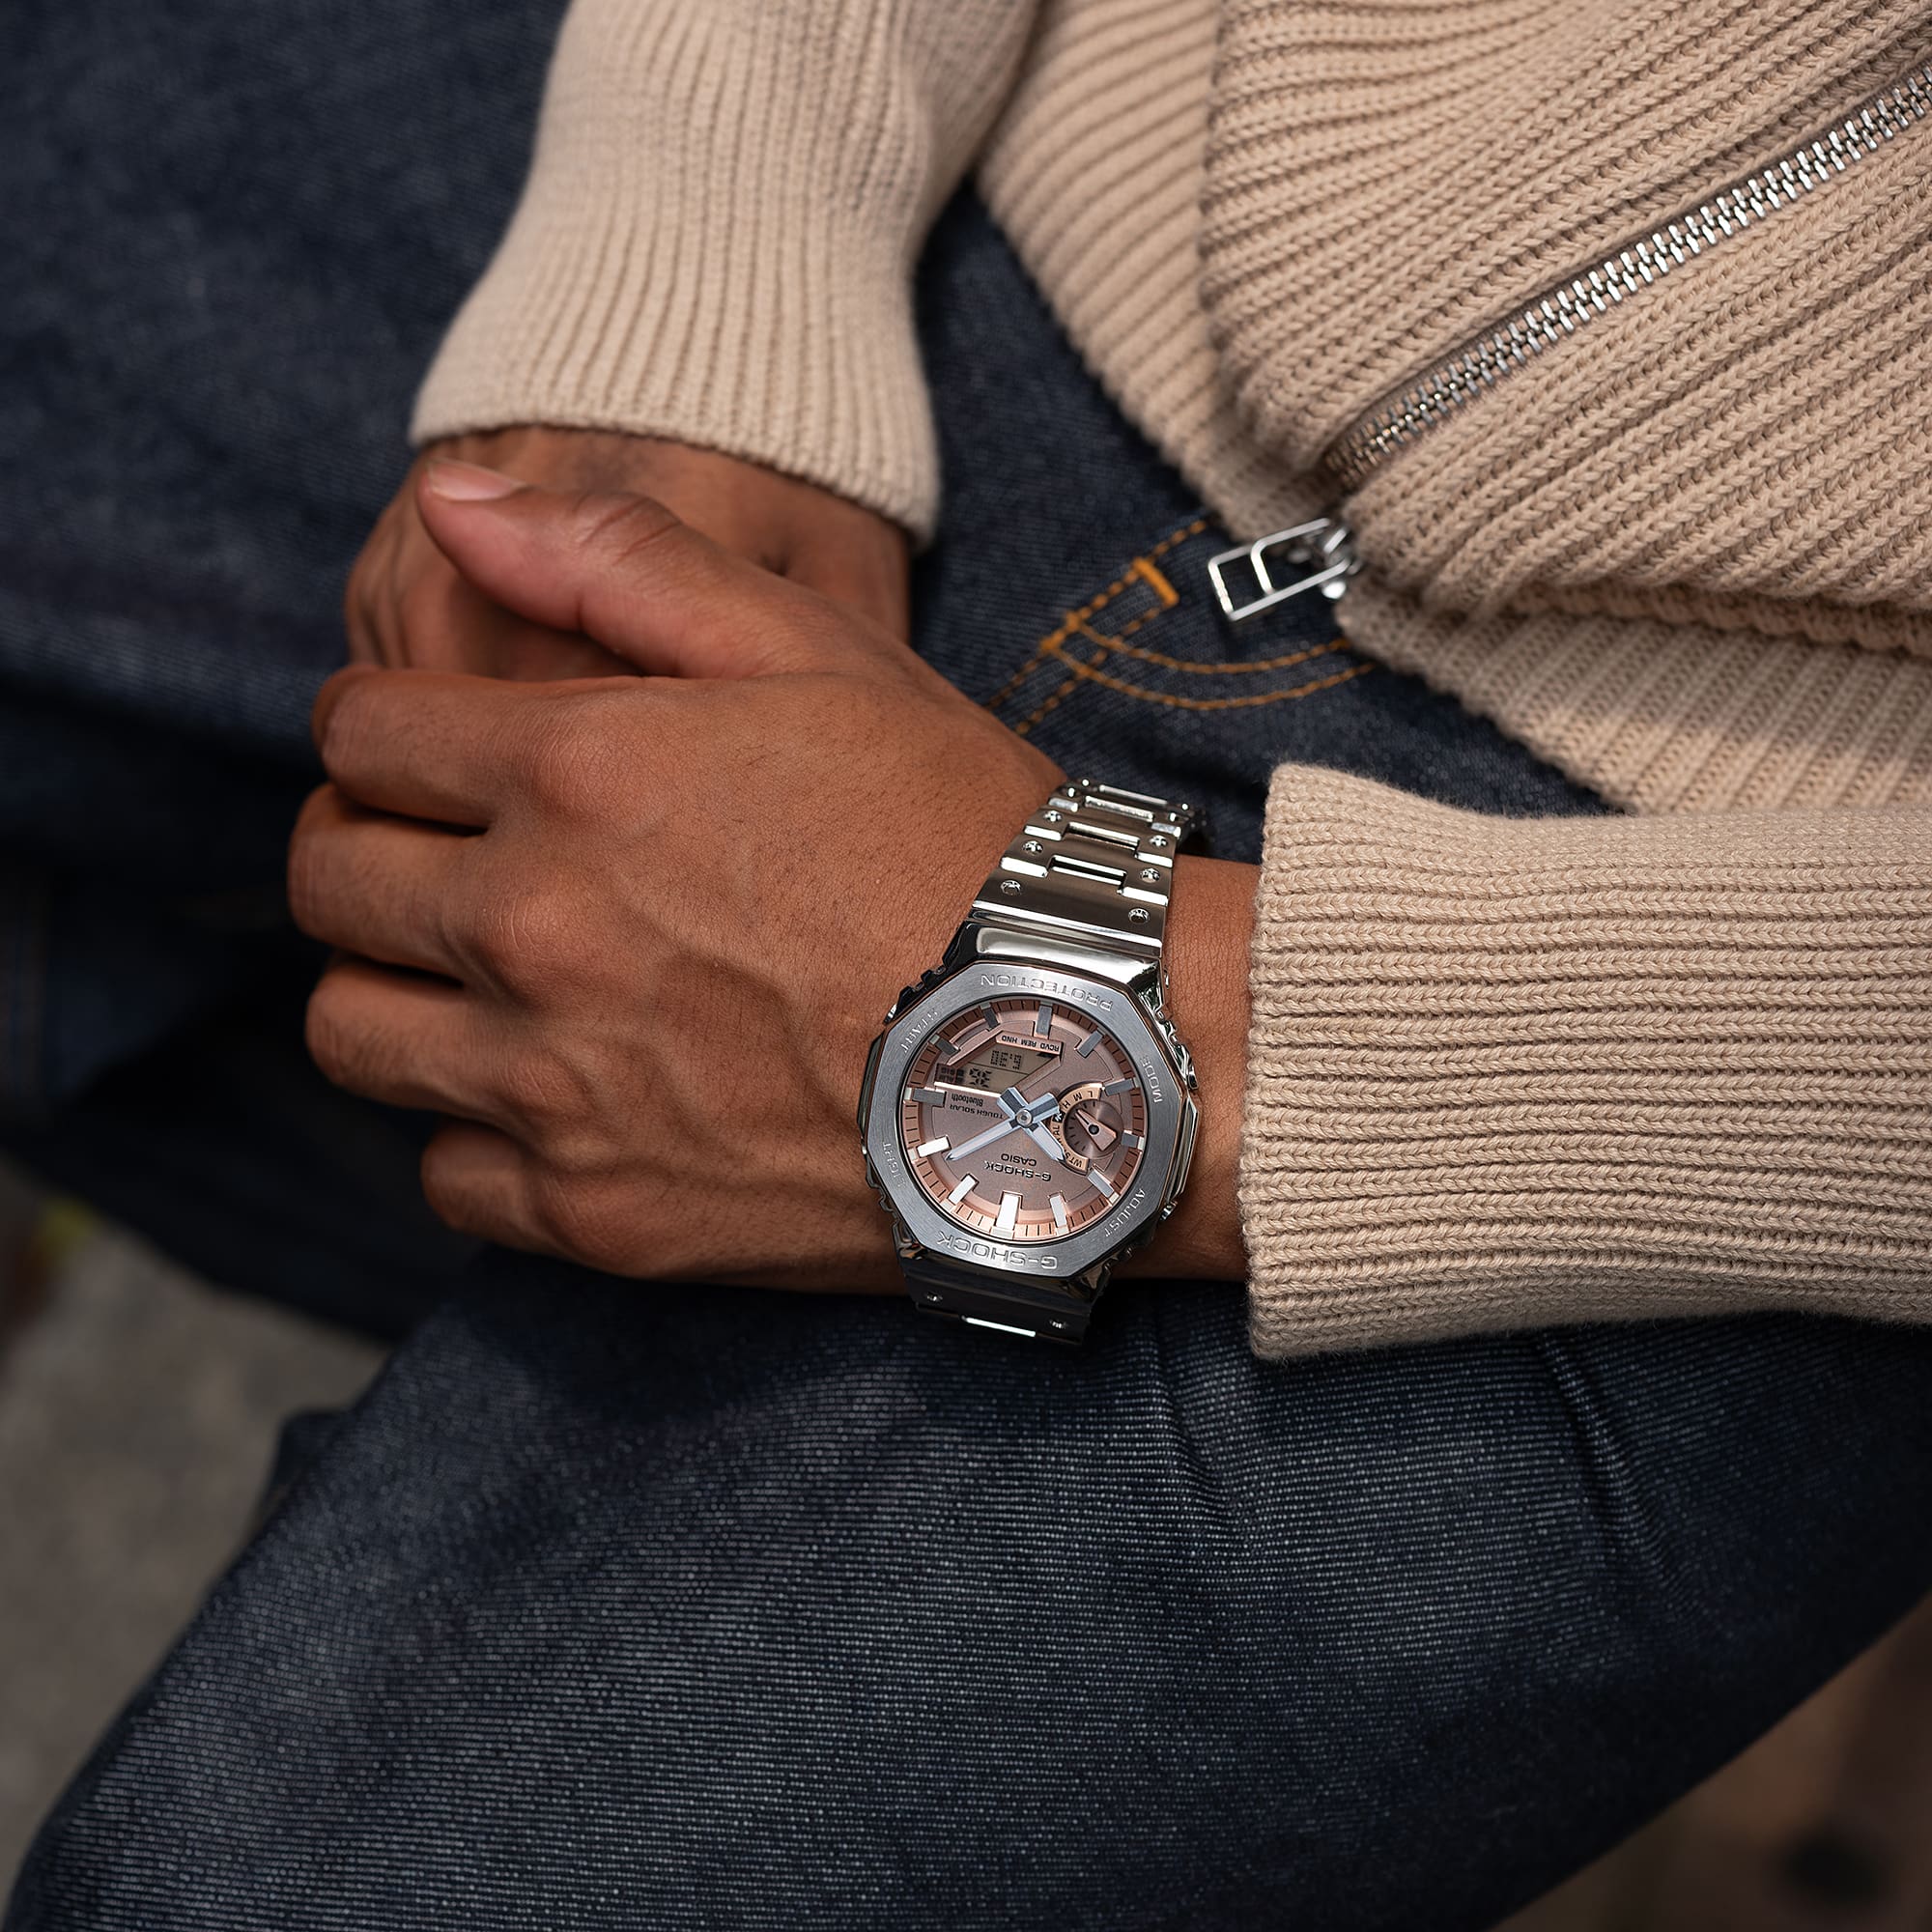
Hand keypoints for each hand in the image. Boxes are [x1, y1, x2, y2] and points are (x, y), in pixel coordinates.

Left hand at [292, 469, 1250, 1290]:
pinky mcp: (596, 1213)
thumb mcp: (824, 652)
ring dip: (391, 986)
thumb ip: (622, 559)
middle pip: (328, 881)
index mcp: (578, 770)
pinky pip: (445, 1173)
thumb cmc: (966, 838)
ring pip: (352, 1033)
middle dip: (361, 843)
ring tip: (477, 973)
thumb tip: (455, 502)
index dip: (382, 725)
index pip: (361, 732)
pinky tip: (551, 1093)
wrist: (1079, 1051)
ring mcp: (556, 1088)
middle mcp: (534, 929)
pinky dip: (473, 1129)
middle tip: (438, 849)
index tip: (428, 745)